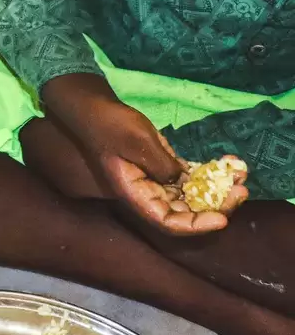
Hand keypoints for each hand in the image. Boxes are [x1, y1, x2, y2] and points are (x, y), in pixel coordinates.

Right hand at [51, 91, 242, 234]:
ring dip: (218, 189)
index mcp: (135, 194)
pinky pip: (189, 178)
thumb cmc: (110, 125)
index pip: (166, 221)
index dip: (194, 225)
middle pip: (184, 212)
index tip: (221, 218)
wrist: (95, 109)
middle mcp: (147, 192)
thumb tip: (183, 181)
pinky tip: (228, 164)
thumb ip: (162, 165)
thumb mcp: (137, 142)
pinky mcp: (162, 166)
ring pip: (191, 195)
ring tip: (240, 176)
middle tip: (240, 192)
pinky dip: (209, 174)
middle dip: (215, 206)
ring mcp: (156, 180)